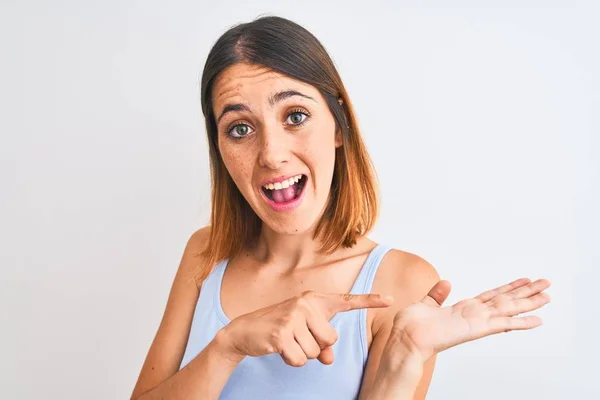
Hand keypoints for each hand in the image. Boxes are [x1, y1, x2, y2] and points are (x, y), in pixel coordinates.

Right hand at [220, 291, 392, 366]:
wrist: (245, 331)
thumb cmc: (281, 330)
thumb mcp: (305, 334)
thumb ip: (323, 344)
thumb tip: (328, 359)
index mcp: (315, 300)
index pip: (347, 300)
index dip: (370, 301)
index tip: (390, 300)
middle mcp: (306, 304)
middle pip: (331, 339)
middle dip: (316, 346)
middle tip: (297, 337)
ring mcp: (293, 317)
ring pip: (316, 352)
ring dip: (302, 354)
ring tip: (287, 341)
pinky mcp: (282, 333)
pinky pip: (301, 360)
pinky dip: (292, 360)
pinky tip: (280, 348)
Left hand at [385, 278, 550, 365]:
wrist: (406, 339)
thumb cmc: (412, 327)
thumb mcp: (425, 304)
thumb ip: (437, 295)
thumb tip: (446, 283)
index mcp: (463, 309)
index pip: (490, 296)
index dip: (507, 288)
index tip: (523, 280)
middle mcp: (474, 315)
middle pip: (505, 300)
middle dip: (526, 292)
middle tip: (545, 283)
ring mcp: (477, 322)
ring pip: (509, 309)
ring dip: (529, 302)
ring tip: (548, 295)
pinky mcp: (477, 329)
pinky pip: (503, 324)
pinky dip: (521, 322)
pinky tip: (537, 319)